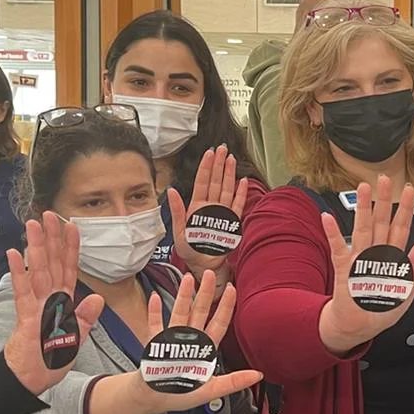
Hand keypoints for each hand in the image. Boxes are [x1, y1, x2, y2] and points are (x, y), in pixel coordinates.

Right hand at [1, 212, 105, 396]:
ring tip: (33, 224)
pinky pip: (22, 292)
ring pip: (37, 270)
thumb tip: (97, 298)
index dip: (71, 247)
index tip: (73, 225)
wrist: (32, 379)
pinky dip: (19, 273)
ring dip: (35, 247)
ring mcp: (36, 305)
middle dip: (51, 237)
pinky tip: (14, 254)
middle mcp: (48, 298)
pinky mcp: (26, 316)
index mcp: (62, 300)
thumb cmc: (51, 357)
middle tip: (50, 213)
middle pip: (51, 262)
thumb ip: (85, 317)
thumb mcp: (76, 336)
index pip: (68, 268)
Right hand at [85, 270, 262, 413]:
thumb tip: (258, 376)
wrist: (153, 400)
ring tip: (188, 278)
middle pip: (200, 311)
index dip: (226, 306)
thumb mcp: (212, 390)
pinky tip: (155, 297)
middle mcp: (190, 339)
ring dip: (183, 296)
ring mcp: (171, 339)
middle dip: (206, 292)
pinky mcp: (154, 343)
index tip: (232, 289)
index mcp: (205, 349)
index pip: (219, 323)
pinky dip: (154, 311)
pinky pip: (154, 324)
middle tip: (210, 272)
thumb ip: (234, 382)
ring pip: (179, 312)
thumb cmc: (181, 394)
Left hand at [168, 145, 249, 276]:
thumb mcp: (177, 231)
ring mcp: (221, 213)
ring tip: (231, 159)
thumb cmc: (188, 249)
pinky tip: (242, 181)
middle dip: (219, 164)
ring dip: (229, 174)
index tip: (210, 153)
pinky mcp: (231, 222)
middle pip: (216, 181)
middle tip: (223, 148)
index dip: (206, 167)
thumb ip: (177, 210)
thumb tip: (171, 190)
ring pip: (226, 188)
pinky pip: (237, 205)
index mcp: (196, 207)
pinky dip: (241, 193)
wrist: (202, 264)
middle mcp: (210, 206)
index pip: (202, 182)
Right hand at [318, 175, 413, 354]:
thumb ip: (413, 269)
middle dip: (384, 200)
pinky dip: (333, 233)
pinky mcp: (344, 268)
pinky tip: (328, 217)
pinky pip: (338, 248)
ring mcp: (359, 258)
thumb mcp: (405, 293)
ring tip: (363, 189)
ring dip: (362, 208)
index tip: (410, 191)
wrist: (358, 326)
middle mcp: (376, 253)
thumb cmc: (381, 309)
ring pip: (362, 228)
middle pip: (381, 221)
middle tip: (385, 178)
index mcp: (393, 258)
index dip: (406, 209)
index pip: (401, 228)